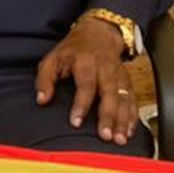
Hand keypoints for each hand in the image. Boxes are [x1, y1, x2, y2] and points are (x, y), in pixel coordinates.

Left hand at [34, 19, 137, 144]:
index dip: (81, 105)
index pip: (85, 85)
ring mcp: (119, 76)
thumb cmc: (73, 49)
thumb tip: (41, 100)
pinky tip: (129, 131)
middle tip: (106, 136)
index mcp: (85, 62)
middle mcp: (106, 69)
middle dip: (108, 117)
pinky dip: (132, 116)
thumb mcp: (52, 58)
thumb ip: (45, 79)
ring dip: (123, 120)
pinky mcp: (128, 81)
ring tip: (120, 139)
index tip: (76, 123)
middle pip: (109, 94)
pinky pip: (132, 100)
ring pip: (123, 99)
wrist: (99, 33)